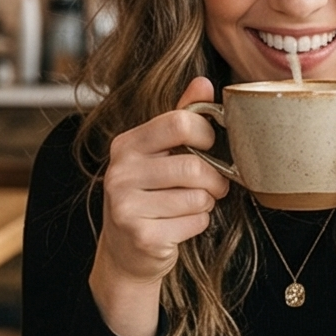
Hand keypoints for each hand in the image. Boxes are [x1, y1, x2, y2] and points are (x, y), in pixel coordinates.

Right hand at [89, 77, 227, 335]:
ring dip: (206, 203)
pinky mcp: (141, 236)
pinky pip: (194, 222)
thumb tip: (204, 82)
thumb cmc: (149, 195)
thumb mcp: (159, 153)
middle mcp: (120, 172)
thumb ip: (180, 117)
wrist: (125, 253)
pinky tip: (181, 225)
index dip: (206, 133)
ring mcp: (126, 206)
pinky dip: (199, 224)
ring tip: (193, 205)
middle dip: (214, 179)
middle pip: (193, 166)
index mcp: (126, 144)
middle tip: (215, 186)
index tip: (210, 145)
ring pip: (197, 197)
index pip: (178, 121)